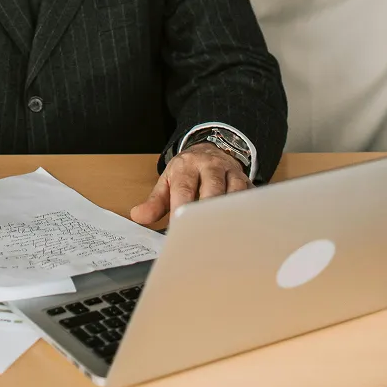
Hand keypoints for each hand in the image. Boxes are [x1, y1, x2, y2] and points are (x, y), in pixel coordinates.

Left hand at [130, 143, 250, 224]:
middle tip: (201, 237)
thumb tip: (138, 216)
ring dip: (227, 214)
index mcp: (186, 166)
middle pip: (211, 190)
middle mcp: (210, 166)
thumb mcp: (168, 182)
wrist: (209, 150)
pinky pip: (248, 197)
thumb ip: (154, 202)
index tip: (178, 230)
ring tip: (221, 236)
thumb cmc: (187, 172)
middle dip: (207, 213)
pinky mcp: (246, 181)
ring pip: (233, 193)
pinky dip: (245, 212)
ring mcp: (230, 172)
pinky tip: (241, 228)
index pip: (184, 189)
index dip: (182, 210)